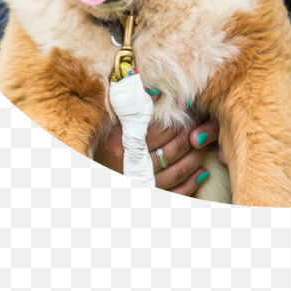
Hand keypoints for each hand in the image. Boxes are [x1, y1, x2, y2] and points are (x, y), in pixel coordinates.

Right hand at [93, 114, 220, 194]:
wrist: (86, 172)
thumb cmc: (103, 139)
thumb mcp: (113, 122)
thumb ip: (135, 108)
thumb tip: (162, 92)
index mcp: (119, 144)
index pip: (162, 129)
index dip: (181, 117)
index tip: (192, 107)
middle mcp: (129, 166)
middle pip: (174, 149)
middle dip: (193, 133)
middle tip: (202, 122)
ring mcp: (139, 185)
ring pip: (178, 170)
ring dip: (196, 156)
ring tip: (203, 143)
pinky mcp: (146, 198)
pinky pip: (176, 193)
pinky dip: (192, 182)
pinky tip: (202, 171)